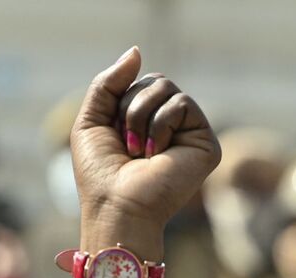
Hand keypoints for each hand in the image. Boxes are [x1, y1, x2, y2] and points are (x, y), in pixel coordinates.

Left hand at [71, 47, 219, 232]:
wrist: (116, 208)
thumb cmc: (100, 175)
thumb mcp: (90, 121)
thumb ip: (107, 84)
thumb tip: (137, 51)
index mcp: (145, 122)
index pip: (137, 83)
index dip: (117, 101)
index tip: (113, 137)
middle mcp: (169, 126)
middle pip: (153, 81)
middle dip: (128, 107)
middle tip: (126, 144)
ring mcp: (188, 133)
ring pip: (165, 87)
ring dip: (140, 116)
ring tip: (140, 151)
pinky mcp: (204, 142)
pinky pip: (182, 103)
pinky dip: (161, 124)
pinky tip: (157, 154)